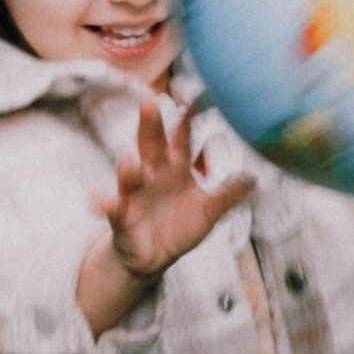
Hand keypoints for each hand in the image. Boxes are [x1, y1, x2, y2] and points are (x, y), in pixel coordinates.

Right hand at [79, 92, 253, 333]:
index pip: (182, 136)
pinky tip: (98, 202)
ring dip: (127, 166)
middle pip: (151, 144)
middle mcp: (153, 174)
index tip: (200, 94)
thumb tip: (255, 178)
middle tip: (148, 98)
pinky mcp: (121, 216)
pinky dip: (103, 204)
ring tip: (128, 156)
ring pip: (130, 175)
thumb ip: (228, 194)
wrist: (152, 258)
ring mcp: (134, 193)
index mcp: (175, 168)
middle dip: (150, 122)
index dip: (190, 117)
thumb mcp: (208, 211)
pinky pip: (112, 209)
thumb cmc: (177, 226)